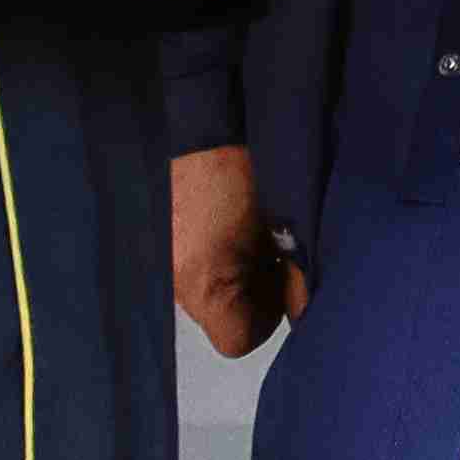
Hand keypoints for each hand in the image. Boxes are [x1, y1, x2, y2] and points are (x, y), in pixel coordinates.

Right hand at [172, 143, 295, 356]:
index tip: (283, 281)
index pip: (238, 340)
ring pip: (206, 292)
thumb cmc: (242, 166)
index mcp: (202, 281)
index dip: (268, 316)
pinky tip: (226, 222)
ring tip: (247, 229)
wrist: (200, 120)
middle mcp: (172, 281)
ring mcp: (160, 262)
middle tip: (271, 250)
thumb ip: (297, 275)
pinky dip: (211, 254)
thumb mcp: (286, 224)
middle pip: (220, 316)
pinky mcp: (154, 242)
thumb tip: (305, 305)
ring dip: (231, 271)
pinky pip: (189, 267)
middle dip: (251, 291)